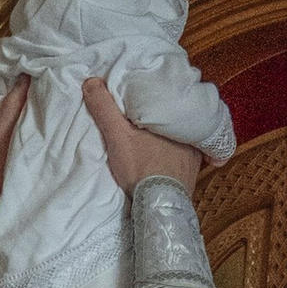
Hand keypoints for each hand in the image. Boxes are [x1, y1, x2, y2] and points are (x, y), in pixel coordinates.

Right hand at [81, 78, 201, 199]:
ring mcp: (194, 152)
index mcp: (177, 117)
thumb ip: (105, 109)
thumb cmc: (141, 168)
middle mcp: (191, 132)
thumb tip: (91, 81)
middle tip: (149, 109)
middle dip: (162, 112)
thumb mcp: (117, 136)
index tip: (144, 89)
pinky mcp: (192, 171)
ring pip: (181, 134)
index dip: (156, 90)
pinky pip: (185, 153)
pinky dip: (175, 151)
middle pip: (175, 115)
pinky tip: (165, 153)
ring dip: (169, 133)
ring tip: (155, 131)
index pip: (168, 96)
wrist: (159, 206)